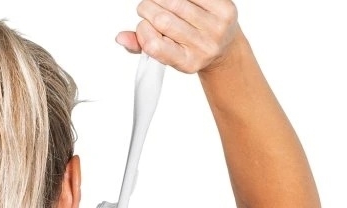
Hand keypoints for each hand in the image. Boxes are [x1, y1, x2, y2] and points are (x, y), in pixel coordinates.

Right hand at [116, 0, 239, 73]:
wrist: (224, 47)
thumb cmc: (189, 49)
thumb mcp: (166, 55)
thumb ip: (141, 47)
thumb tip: (120, 37)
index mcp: (187, 62)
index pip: (153, 44)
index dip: (142, 30)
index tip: (143, 26)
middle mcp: (204, 47)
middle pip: (163, 19)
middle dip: (148, 8)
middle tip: (147, 7)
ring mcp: (216, 27)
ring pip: (176, 2)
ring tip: (157, 1)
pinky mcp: (226, 9)